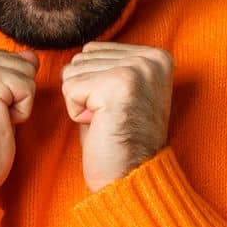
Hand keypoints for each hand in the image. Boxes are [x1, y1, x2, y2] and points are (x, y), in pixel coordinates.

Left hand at [61, 42, 172, 191]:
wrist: (130, 177)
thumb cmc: (120, 139)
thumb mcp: (122, 90)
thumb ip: (109, 64)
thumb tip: (82, 49)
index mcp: (156, 55)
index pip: (93, 50)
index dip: (94, 83)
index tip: (118, 107)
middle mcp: (150, 58)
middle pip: (81, 59)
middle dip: (86, 91)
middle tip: (111, 116)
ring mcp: (136, 69)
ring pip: (72, 72)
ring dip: (81, 102)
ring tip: (106, 120)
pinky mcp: (118, 84)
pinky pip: (69, 89)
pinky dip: (76, 113)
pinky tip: (100, 125)